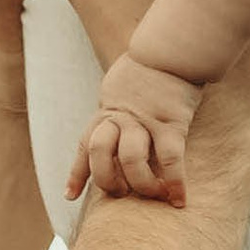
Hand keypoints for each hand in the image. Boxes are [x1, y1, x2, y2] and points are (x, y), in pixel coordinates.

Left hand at [72, 55, 201, 206]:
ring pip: (132, 161)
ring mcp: (145, 121)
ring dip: (142, 185)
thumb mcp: (118, 90)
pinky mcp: (172, 123)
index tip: (70, 196)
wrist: (171, 49)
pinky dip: (175, 183)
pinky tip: (179, 200)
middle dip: (108, 181)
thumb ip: (112, 112)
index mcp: (105, 113)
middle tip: (122, 193)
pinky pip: (171, 160)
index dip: (76, 174)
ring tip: (154, 194)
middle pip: (101, 155)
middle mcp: (120, 119)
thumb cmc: (147, 71)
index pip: (84, 146)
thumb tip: (111, 131)